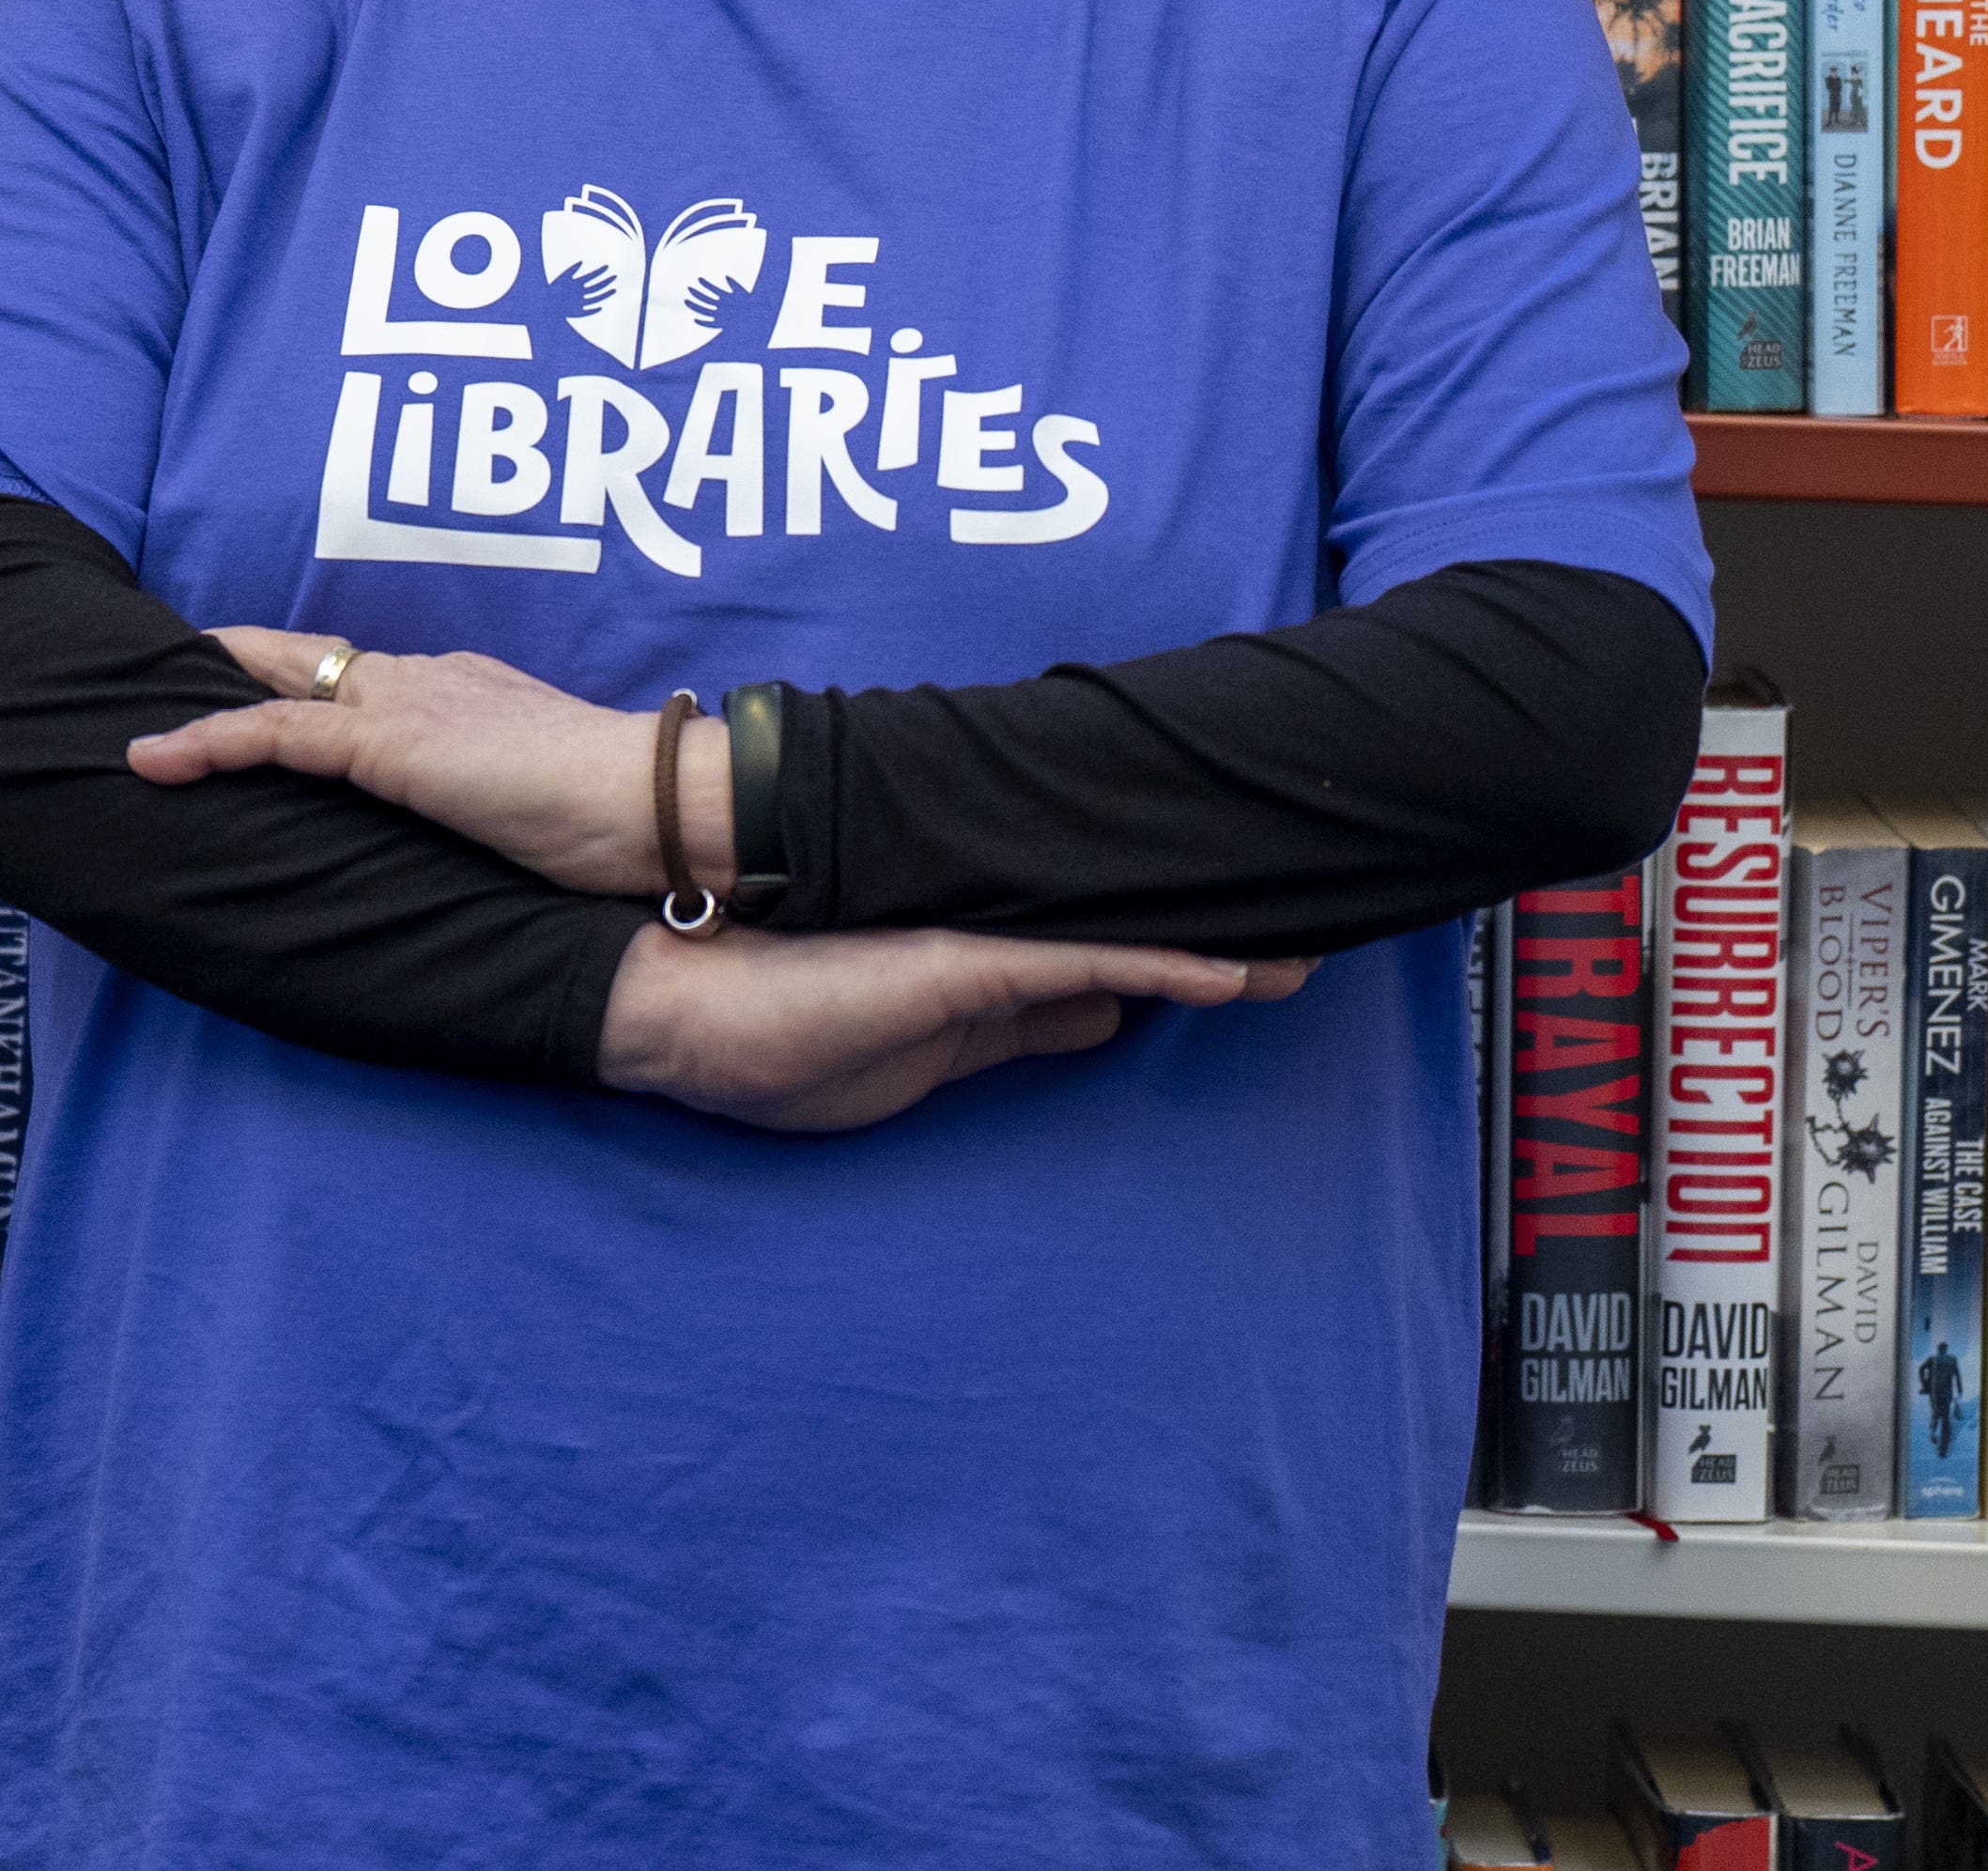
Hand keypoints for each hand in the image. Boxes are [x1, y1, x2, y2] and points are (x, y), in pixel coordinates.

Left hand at [144, 628, 708, 893]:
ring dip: (205, 703)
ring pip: (278, 688)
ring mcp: (407, 706)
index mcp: (466, 693)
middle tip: (176, 663)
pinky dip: (208, 741)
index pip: (368, 677)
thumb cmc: (623, 820)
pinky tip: (154, 759)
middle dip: (241, 659)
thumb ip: (501, 809)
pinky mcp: (389, 745)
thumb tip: (496, 843)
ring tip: (138, 728)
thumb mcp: (543, 808)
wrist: (657, 802)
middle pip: (311, 659)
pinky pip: (275, 735)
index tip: (264, 687)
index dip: (308, 679)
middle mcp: (429, 681)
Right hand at [597, 922, 1311, 1133]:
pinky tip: (1233, 973)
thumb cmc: (780, 1042)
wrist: (681, 1014)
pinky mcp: (961, 963)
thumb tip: (1106, 1013)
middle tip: (1305, 935)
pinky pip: (1085, 964)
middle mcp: (991, 944)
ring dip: (1218, 950)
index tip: (1257, 955)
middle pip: (1127, 939)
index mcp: (985, 973)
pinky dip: (1166, 968)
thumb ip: (1017, 1029)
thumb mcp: (926, 1053)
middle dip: (1220, 941)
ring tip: (1301, 951)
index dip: (1181, 956)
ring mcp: (976, 947)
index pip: (1104, 961)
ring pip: (1120, 940)